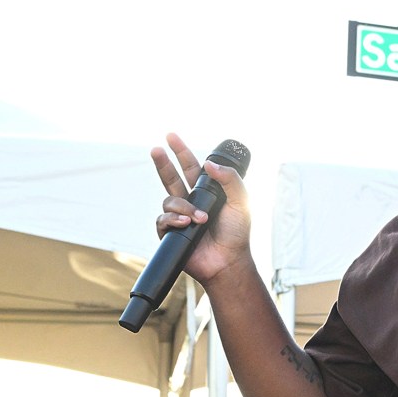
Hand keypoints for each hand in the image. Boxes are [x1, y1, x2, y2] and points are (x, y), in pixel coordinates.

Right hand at [151, 132, 252, 283]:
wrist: (228, 260)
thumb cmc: (237, 233)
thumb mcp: (241, 202)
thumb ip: (230, 180)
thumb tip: (208, 164)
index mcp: (206, 193)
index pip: (192, 168)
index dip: (181, 152)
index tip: (171, 136)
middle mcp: (190, 202)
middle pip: (171, 177)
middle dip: (162, 162)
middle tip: (156, 148)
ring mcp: (179, 217)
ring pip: (169, 200)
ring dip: (184, 207)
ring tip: (200, 219)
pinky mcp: (170, 233)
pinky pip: (163, 220)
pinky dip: (175, 220)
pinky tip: (187, 225)